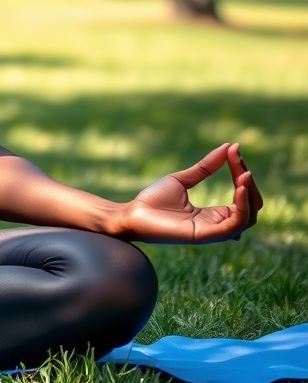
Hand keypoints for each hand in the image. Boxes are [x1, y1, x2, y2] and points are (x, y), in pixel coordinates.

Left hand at [121, 143, 262, 243]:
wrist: (131, 213)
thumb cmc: (153, 200)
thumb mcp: (182, 180)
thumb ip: (205, 168)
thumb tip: (227, 147)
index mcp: (213, 214)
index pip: (241, 197)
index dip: (241, 173)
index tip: (234, 150)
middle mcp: (217, 225)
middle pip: (251, 209)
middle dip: (249, 184)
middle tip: (238, 158)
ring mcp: (212, 231)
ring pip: (247, 218)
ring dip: (250, 194)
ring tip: (244, 173)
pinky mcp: (205, 235)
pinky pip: (234, 225)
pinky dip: (242, 207)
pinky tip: (240, 187)